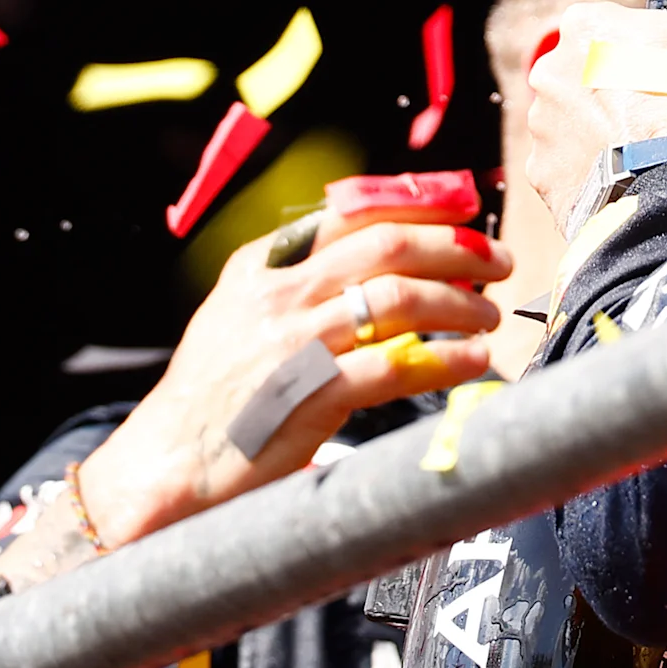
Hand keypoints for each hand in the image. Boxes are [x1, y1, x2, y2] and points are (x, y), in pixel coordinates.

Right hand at [70, 204, 507, 546]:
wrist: (170, 461)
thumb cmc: (210, 396)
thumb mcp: (235, 315)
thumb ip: (290, 282)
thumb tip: (369, 257)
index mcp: (261, 265)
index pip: (353, 213)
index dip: (419, 206)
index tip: (463, 209)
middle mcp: (280, 293)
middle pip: (388, 245)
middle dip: (455, 246)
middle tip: (497, 261)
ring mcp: (297, 343)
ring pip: (401, 298)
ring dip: (460, 303)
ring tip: (488, 317)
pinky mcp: (314, 396)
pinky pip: (398, 366)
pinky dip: (445, 360)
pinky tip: (472, 362)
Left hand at [519, 0, 666, 240]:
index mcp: (583, 26)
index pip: (624, 31)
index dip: (660, 52)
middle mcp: (548, 69)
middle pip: (601, 74)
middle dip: (630, 90)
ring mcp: (542, 125)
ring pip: (585, 119)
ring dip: (612, 129)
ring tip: (654, 151)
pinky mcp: (543, 173)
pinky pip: (574, 164)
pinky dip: (600, 168)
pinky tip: (632, 176)